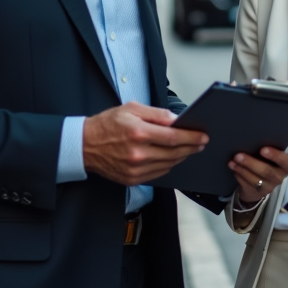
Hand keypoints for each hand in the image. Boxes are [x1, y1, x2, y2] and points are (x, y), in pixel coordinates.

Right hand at [82, 101, 207, 185]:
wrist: (84, 145)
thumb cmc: (107, 124)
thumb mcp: (131, 109)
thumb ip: (157, 114)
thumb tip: (177, 120)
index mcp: (138, 132)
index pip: (174, 137)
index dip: (192, 137)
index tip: (203, 136)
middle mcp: (138, 153)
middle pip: (174, 153)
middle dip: (191, 147)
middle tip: (201, 143)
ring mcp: (135, 169)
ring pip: (169, 164)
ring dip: (182, 157)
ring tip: (189, 149)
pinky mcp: (132, 178)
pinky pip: (159, 173)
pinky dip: (169, 165)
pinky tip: (172, 157)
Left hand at [229, 147, 287, 204]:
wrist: (260, 182)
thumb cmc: (266, 162)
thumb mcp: (271, 157)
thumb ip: (268, 151)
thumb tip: (253, 139)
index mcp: (287, 166)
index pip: (287, 162)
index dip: (276, 156)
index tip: (263, 149)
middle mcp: (280, 177)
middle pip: (267, 171)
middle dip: (251, 162)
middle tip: (238, 155)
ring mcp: (269, 187)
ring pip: (255, 179)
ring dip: (242, 169)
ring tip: (233, 161)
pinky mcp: (257, 193)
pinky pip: (247, 184)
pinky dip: (239, 175)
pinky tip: (234, 168)